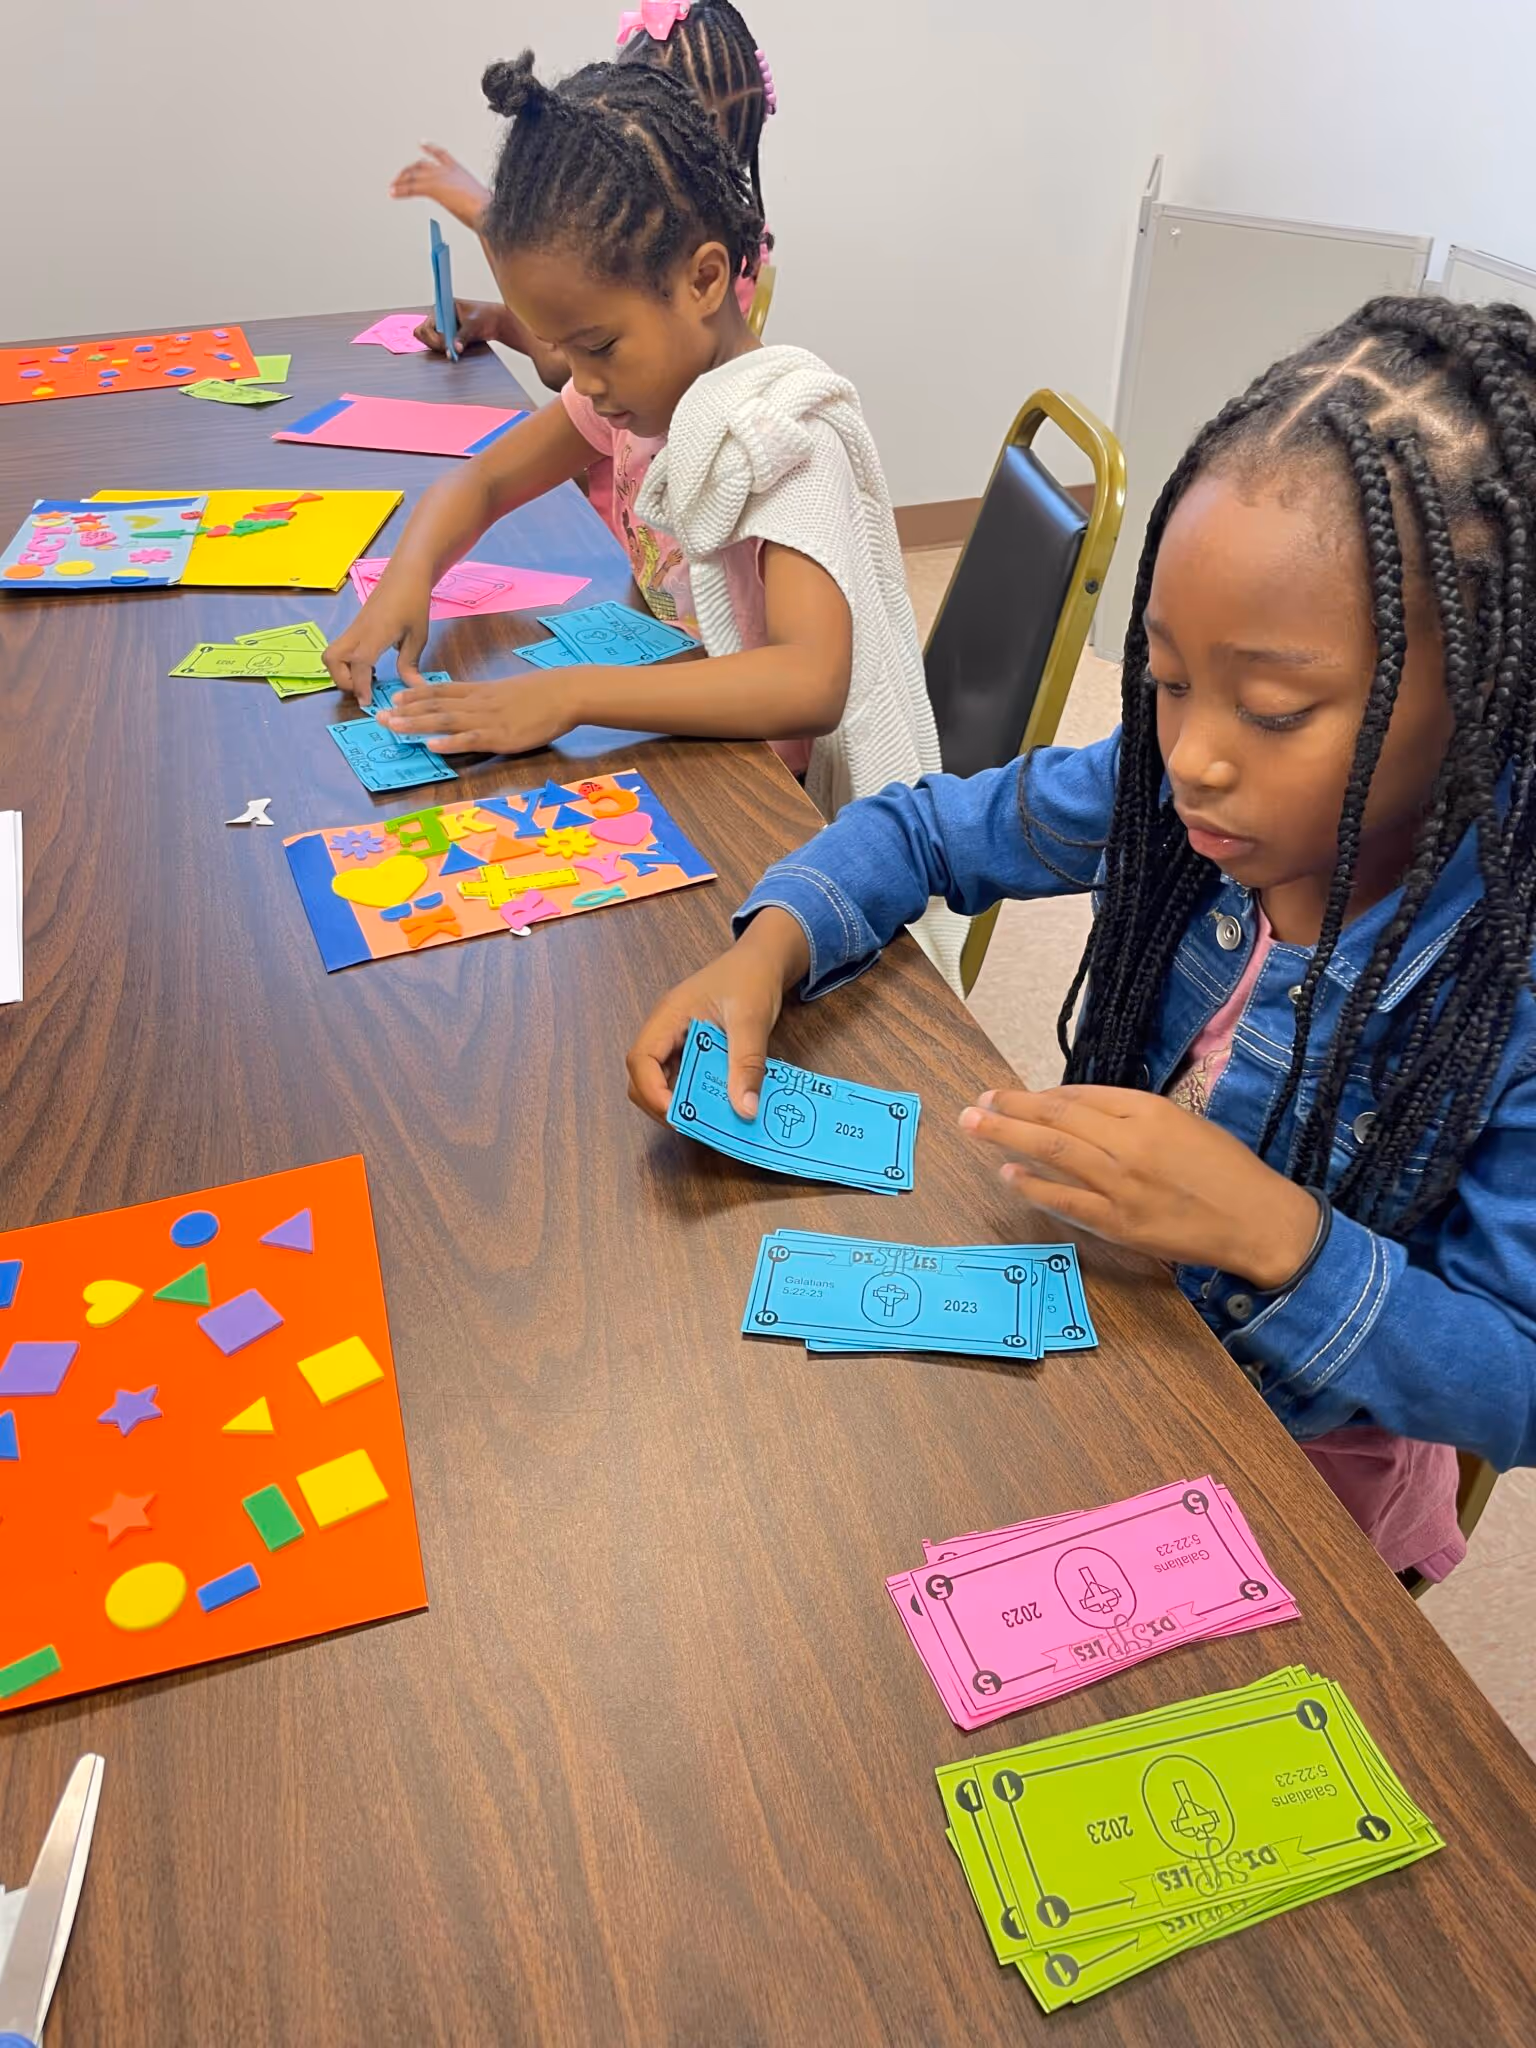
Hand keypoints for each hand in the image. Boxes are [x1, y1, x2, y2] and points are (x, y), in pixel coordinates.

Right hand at [323, 574, 432, 705]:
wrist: (406, 572)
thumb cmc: (414, 601)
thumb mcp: (418, 636)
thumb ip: (410, 664)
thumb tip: (413, 688)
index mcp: (374, 633)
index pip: (358, 663)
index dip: (360, 686)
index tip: (367, 703)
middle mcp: (357, 631)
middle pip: (331, 658)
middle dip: (342, 680)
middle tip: (364, 689)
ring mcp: (353, 628)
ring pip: (331, 653)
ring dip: (341, 671)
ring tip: (364, 678)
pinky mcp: (355, 626)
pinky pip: (340, 648)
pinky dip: (346, 662)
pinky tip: (368, 665)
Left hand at [377, 673, 579, 755]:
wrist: (565, 693)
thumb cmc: (542, 694)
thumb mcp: (508, 691)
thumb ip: (486, 699)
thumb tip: (469, 705)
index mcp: (479, 692)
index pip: (441, 691)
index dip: (415, 696)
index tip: (394, 699)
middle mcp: (477, 704)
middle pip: (435, 706)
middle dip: (406, 712)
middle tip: (380, 718)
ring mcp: (488, 720)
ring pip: (446, 721)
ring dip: (418, 725)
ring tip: (394, 729)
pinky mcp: (501, 736)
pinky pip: (471, 740)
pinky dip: (450, 743)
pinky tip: (433, 746)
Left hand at [388, 143, 489, 230]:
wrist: (489, 211)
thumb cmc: (490, 211)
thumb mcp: (482, 205)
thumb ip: (475, 205)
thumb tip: (482, 217)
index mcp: (460, 171)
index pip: (441, 154)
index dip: (430, 148)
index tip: (421, 144)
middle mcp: (447, 170)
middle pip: (421, 165)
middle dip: (408, 171)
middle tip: (399, 178)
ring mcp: (439, 177)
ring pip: (413, 175)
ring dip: (400, 182)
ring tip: (392, 188)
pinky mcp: (433, 187)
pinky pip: (411, 187)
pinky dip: (400, 190)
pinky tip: (393, 193)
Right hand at [414, 300, 504, 354]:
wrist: (496, 322)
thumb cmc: (486, 316)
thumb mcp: (474, 325)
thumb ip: (463, 336)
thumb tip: (455, 348)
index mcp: (442, 307)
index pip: (426, 325)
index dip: (433, 338)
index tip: (445, 343)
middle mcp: (439, 316)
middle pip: (423, 334)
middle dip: (435, 343)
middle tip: (450, 348)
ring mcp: (441, 327)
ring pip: (428, 341)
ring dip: (439, 347)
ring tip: (455, 348)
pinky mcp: (446, 336)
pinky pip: (436, 345)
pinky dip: (443, 350)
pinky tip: (454, 351)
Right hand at [625, 909, 810, 1121]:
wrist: (764, 959)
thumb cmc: (752, 978)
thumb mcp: (752, 1020)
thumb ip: (747, 1063)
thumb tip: (744, 1109)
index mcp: (669, 1016)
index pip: (640, 1059)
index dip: (652, 1091)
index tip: (677, 1115)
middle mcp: (665, 1030)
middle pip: (642, 1076)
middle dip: (661, 1104)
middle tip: (694, 1125)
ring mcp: (676, 1039)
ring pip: (660, 1080)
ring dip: (679, 1102)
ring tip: (706, 1120)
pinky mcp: (690, 1048)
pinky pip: (683, 1077)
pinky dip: (695, 1094)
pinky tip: (716, 1104)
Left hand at [959, 1085, 1320, 1288]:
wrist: (1258, 1220)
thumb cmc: (1226, 1170)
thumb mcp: (1185, 1123)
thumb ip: (1134, 1116)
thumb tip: (1080, 1111)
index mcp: (1150, 1112)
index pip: (1081, 1096)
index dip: (1042, 1095)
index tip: (1016, 1095)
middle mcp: (1130, 1143)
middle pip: (1057, 1119)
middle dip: (1011, 1108)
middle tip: (978, 1102)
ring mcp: (1121, 1185)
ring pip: (1053, 1153)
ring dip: (1008, 1137)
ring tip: (976, 1125)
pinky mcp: (1119, 1224)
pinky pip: (1066, 1201)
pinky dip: (1033, 1186)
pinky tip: (1008, 1174)